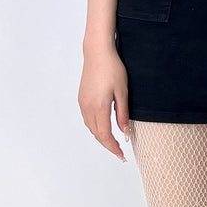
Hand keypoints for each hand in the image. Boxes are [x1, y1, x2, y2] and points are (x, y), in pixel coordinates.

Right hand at [78, 46, 130, 161]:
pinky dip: (96, 128)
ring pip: (91, 128)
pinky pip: (88, 120)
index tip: (122, 155)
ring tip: (114, 142)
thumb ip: (123, 114)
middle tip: (120, 152)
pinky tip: (104, 128)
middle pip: (97, 134)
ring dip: (102, 137)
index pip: (105, 135)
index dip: (113, 147)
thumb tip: (125, 132)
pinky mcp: (82, 99)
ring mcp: (83, 103)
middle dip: (108, 145)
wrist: (97, 52)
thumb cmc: (112, 68)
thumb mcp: (123, 92)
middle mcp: (88, 107)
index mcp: (99, 107)